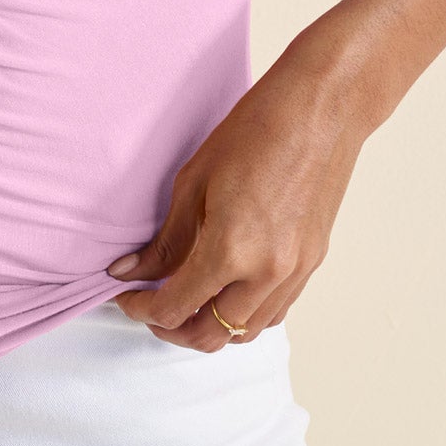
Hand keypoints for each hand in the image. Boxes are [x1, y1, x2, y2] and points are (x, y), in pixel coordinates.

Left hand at [105, 50, 368, 350]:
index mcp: (231, 251)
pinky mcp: (312, 263)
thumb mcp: (194, 183)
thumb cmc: (255, 132)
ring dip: (211, 327)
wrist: (319, 111)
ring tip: (186, 301)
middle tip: (150, 307)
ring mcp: (295, 272)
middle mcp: (266, 274)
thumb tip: (128, 272)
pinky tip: (227, 291)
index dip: (142, 310)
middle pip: (211, 335)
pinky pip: (274, 312)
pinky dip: (245, 314)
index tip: (126, 298)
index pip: (176, 307)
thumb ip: (165, 241)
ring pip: (246, 332)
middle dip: (173, 329)